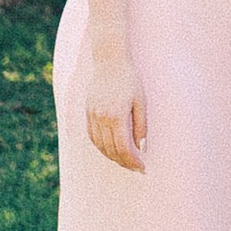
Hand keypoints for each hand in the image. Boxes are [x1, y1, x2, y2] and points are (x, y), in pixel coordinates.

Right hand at [86, 50, 146, 173]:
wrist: (110, 62)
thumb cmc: (130, 80)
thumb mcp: (141, 101)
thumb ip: (141, 125)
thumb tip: (141, 147)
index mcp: (116, 116)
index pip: (123, 148)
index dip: (133, 161)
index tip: (142, 168)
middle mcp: (101, 118)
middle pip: (111, 150)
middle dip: (124, 162)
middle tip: (136, 168)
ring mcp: (92, 116)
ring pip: (100, 146)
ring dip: (112, 157)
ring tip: (125, 161)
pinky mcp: (87, 113)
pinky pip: (92, 137)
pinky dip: (101, 147)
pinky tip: (110, 150)